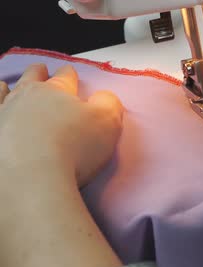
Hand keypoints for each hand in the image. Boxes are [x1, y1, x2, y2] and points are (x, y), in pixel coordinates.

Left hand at [0, 63, 123, 186]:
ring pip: (3, 94)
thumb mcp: (107, 122)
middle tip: (40, 69)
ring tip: (5, 85)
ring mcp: (3, 115)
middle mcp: (25, 98)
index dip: (69, 74)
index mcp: (55, 92)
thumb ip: (109, 103)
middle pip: (32, 80)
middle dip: (38, 73)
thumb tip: (103, 96)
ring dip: (6, 88)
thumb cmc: (74, 149)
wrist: (32, 179)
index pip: (64, 78)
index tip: (69, 70)